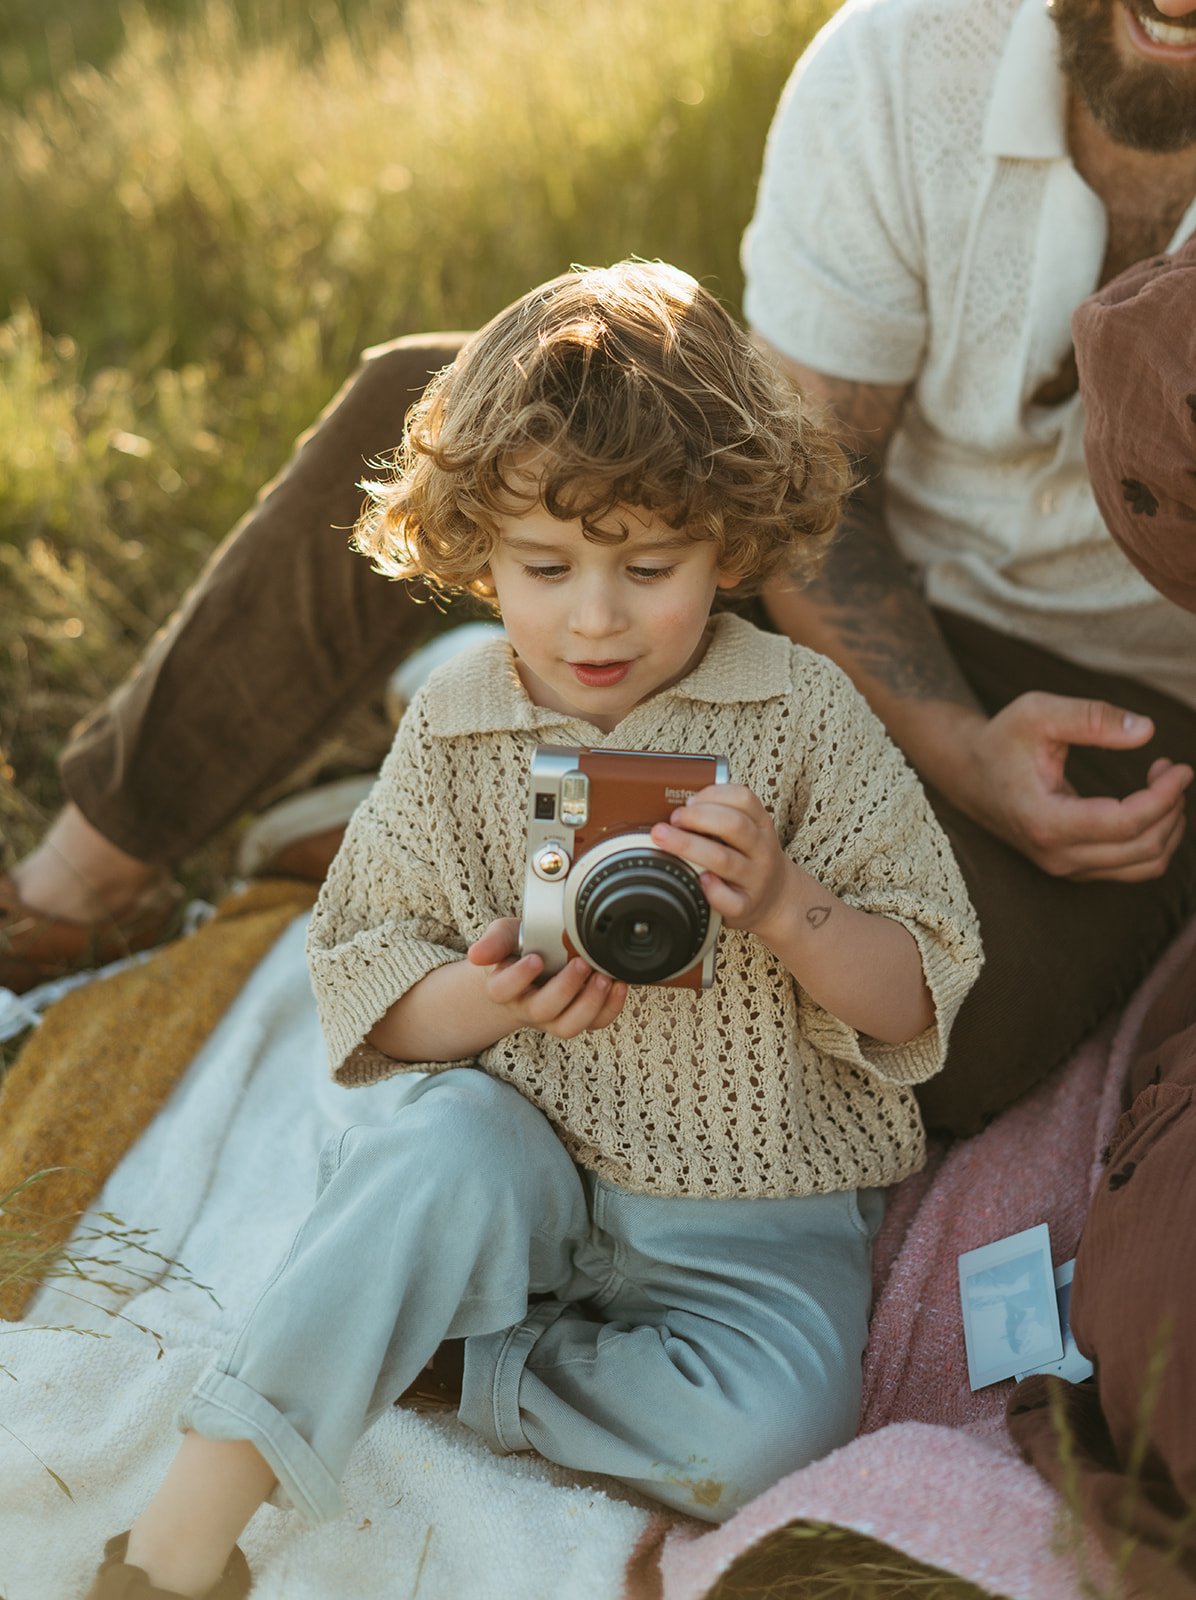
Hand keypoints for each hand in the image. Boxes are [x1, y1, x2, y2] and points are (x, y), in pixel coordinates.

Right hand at [466, 917, 626, 1038]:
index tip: (536, 958)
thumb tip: (477, 955)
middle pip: (541, 1010)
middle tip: (581, 963)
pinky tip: (618, 985)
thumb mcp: (504, 936)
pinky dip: (610, 1007)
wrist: (533, 967)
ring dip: (589, 1004)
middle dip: (564, 988)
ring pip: (568, 1026)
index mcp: (504, 987)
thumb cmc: (518, 950)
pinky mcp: (577, 1018)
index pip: (503, 990)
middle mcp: (527, 1007)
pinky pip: (594, 1024)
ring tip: (604, 978)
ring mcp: (553, 1018)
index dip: (519, 977)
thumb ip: (493, 941)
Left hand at [650, 784, 792, 938]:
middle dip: (697, 817)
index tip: (689, 800)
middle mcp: (762, 850)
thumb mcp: (747, 832)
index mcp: (761, 825)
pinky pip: (729, 900)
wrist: (776, 897)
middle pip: (734, 826)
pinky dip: (712, 890)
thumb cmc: (749, 858)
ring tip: (664, 838)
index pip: (744, 799)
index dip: (713, 794)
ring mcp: (755, 879)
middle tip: (673, 819)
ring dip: (689, 846)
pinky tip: (698, 879)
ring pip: (724, 859)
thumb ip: (721, 817)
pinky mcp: (746, 906)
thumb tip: (677, 809)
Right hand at [953, 692, 1192, 881]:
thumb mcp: (1037, 712)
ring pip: (1145, 865)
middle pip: (1143, 849)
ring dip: (1169, 827)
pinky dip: (1155, 837)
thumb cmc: (1003, 740)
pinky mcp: (1075, 869)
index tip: (1180, 767)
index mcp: (1045, 820)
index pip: (1125, 824)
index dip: (1164, 797)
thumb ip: (1091, 717)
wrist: (970, 774)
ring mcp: (1065, 868)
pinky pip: (1133, 867)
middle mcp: (1056, 855)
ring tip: (1165, 786)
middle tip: (1173, 769)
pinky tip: (1148, 802)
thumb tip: (1147, 731)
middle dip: (1172, 808)